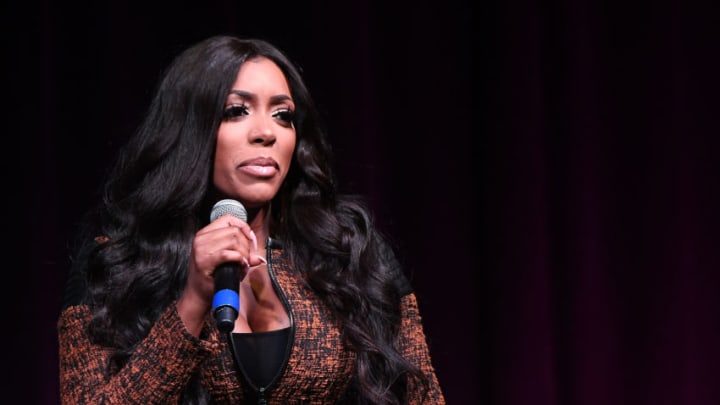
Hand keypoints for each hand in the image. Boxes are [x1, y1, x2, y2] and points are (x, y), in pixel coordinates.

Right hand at [177, 213, 259, 334]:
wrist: (198, 294)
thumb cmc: (212, 277)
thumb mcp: (227, 261)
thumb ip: (243, 254)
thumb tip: (260, 257)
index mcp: (205, 233)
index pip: (228, 219)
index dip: (244, 227)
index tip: (251, 240)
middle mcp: (201, 238)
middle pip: (234, 231)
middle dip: (247, 245)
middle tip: (247, 258)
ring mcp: (201, 249)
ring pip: (233, 240)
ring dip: (244, 253)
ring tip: (243, 264)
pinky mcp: (204, 261)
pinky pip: (229, 254)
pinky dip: (239, 259)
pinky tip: (241, 266)